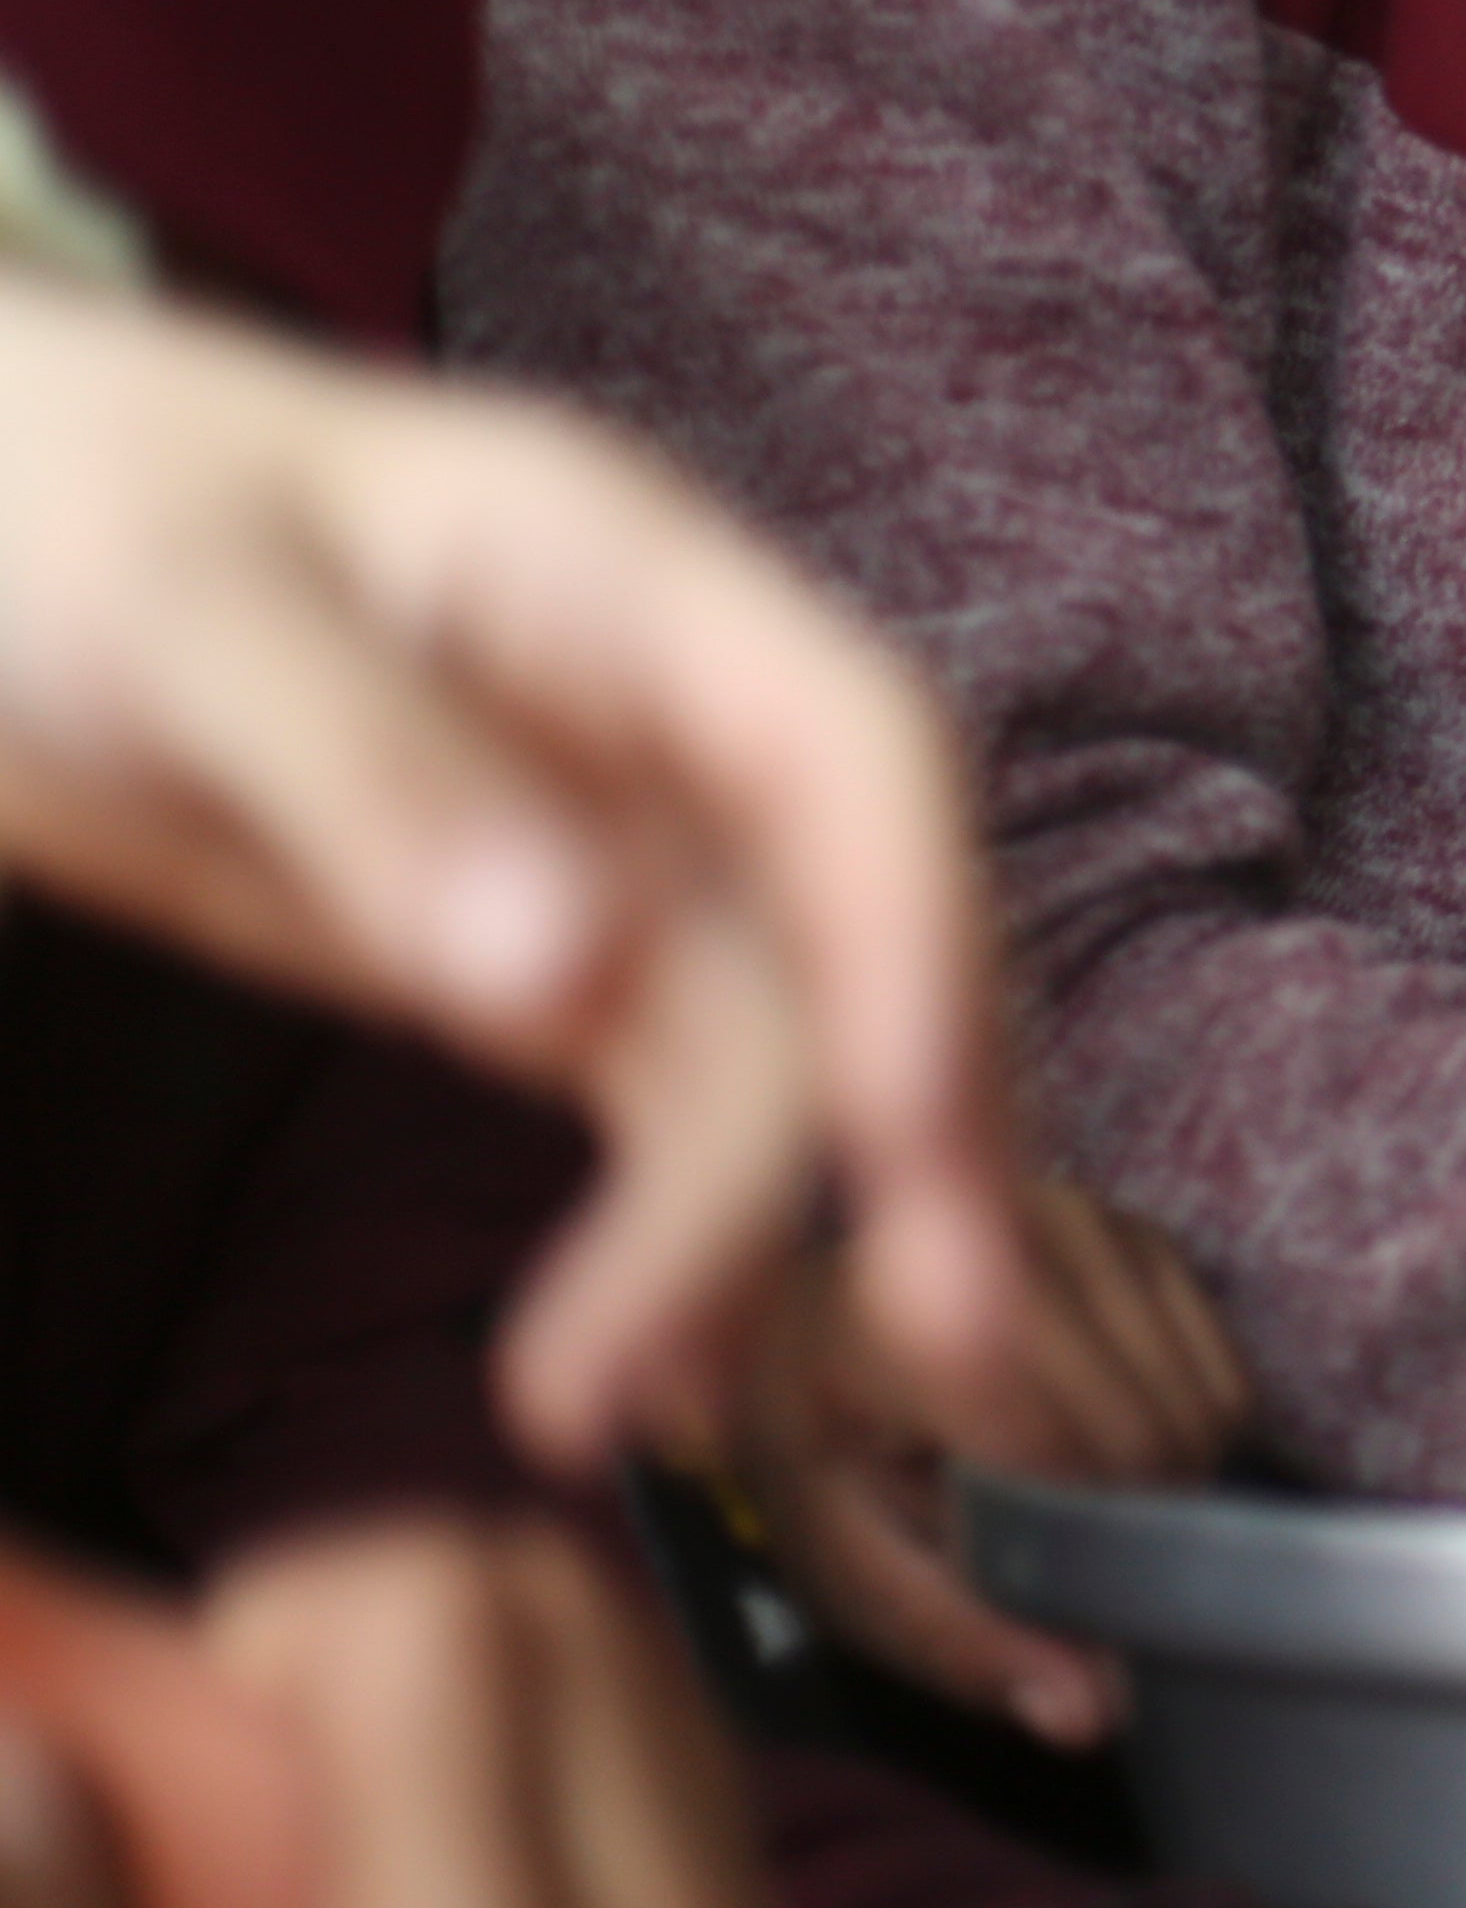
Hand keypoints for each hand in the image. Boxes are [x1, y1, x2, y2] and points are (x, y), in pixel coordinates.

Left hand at [0, 278, 1022, 1472]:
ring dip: (754, 1230)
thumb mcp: (172, 610)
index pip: (853, 755)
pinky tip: (638, 1373)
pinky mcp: (534, 953)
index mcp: (621, 579)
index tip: (900, 1137)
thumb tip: (565, 973)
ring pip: (767, 1044)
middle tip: (936, 1346)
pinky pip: (656, 1101)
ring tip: (652, 1411)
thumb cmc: (50, 496)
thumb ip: (364, 774)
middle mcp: (663, 719)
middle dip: (905, 1135)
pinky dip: (668, 1236)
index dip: (915, 939)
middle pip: (850, 929)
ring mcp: (612, 841)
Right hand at [0, 1522, 780, 1907]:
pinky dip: (569, 1730)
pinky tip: (451, 1849)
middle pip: (552, 1592)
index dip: (290, 1612)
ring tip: (346, 1799)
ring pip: (633, 1651)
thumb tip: (15, 1752)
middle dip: (386, 1612)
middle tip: (261, 1752)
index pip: (436, 1607)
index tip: (199, 1734)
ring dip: (486, 1662)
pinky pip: (680, 1750)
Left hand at [716, 1181, 1247, 1747]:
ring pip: (1200, 1403)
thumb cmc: (824, 1449)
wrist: (811, 1321)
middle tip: (1061, 1548)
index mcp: (896, 1329)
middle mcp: (999, 1246)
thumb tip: (1094, 1714)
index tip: (1054, 1596)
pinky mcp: (1140, 1232)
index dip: (1076, 1545)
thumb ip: (960, 1637)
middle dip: (1127, 1518)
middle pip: (1144, 1431)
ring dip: (1167, 1475)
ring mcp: (1083, 1224)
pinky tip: (1113, 1437)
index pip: (1057, 1454)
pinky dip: (1192, 1425)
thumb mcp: (849, 1564)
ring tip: (1078, 1494)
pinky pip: (1225, 1370)